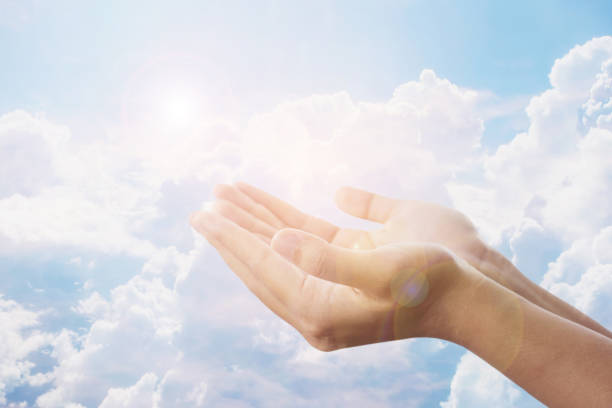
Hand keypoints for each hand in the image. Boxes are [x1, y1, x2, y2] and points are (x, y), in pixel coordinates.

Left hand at [189, 208, 474, 350]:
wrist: (473, 293)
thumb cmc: (435, 283)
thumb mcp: (384, 272)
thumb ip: (327, 261)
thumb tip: (276, 242)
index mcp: (320, 309)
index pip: (263, 268)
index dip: (233, 239)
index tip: (204, 215)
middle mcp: (318, 303)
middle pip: (263, 262)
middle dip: (234, 230)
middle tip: (202, 208)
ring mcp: (330, 284)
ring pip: (280, 249)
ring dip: (254, 221)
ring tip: (225, 195)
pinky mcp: (345, 265)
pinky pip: (304, 240)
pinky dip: (282, 220)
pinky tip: (264, 202)